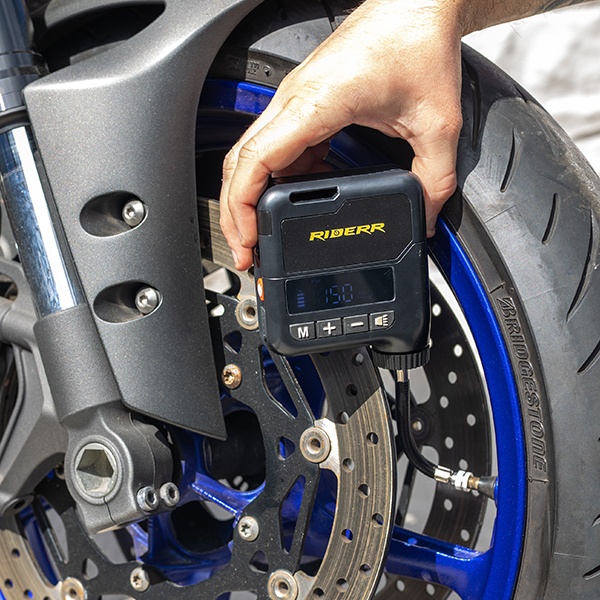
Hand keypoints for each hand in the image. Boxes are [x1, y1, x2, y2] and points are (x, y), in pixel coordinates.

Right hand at [220, 0, 467, 270]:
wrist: (418, 3)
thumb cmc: (417, 42)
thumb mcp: (436, 125)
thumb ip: (434, 182)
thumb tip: (425, 220)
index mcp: (315, 104)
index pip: (255, 161)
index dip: (243, 207)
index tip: (249, 239)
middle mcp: (294, 101)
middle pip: (241, 163)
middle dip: (237, 211)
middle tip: (248, 249)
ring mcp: (296, 101)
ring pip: (253, 156)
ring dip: (253, 196)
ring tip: (265, 232)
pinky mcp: (307, 103)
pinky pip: (278, 147)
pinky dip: (278, 178)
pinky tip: (296, 199)